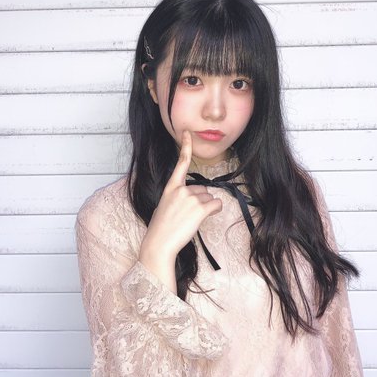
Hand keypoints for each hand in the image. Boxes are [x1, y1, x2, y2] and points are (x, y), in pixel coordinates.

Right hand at [139, 130, 222, 262]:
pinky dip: (214, 211)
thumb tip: (198, 199)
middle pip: (203, 190)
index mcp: (170, 187)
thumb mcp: (165, 206)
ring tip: (190, 220)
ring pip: (209, 198)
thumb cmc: (161, 228)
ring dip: (206, 208)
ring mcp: (191, 198)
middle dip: (200, 202)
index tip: (188, 132)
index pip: (180, 162)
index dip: (186, 146)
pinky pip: (216, 204)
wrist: (159, 243)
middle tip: (187, 216)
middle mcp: (181, 189)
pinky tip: (203, 219)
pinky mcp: (200, 208)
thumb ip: (179, 197)